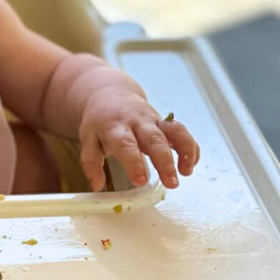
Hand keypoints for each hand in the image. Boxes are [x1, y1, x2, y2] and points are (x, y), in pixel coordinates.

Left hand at [77, 87, 199, 191]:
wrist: (111, 94)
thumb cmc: (100, 122)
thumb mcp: (88, 139)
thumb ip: (91, 162)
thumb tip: (96, 185)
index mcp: (115, 128)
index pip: (126, 145)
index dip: (134, 163)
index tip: (140, 181)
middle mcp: (138, 122)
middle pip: (155, 140)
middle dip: (165, 162)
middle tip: (172, 183)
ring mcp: (154, 121)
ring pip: (175, 131)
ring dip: (185, 151)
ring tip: (187, 172)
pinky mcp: (165, 122)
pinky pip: (182, 132)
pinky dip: (190, 147)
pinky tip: (190, 164)